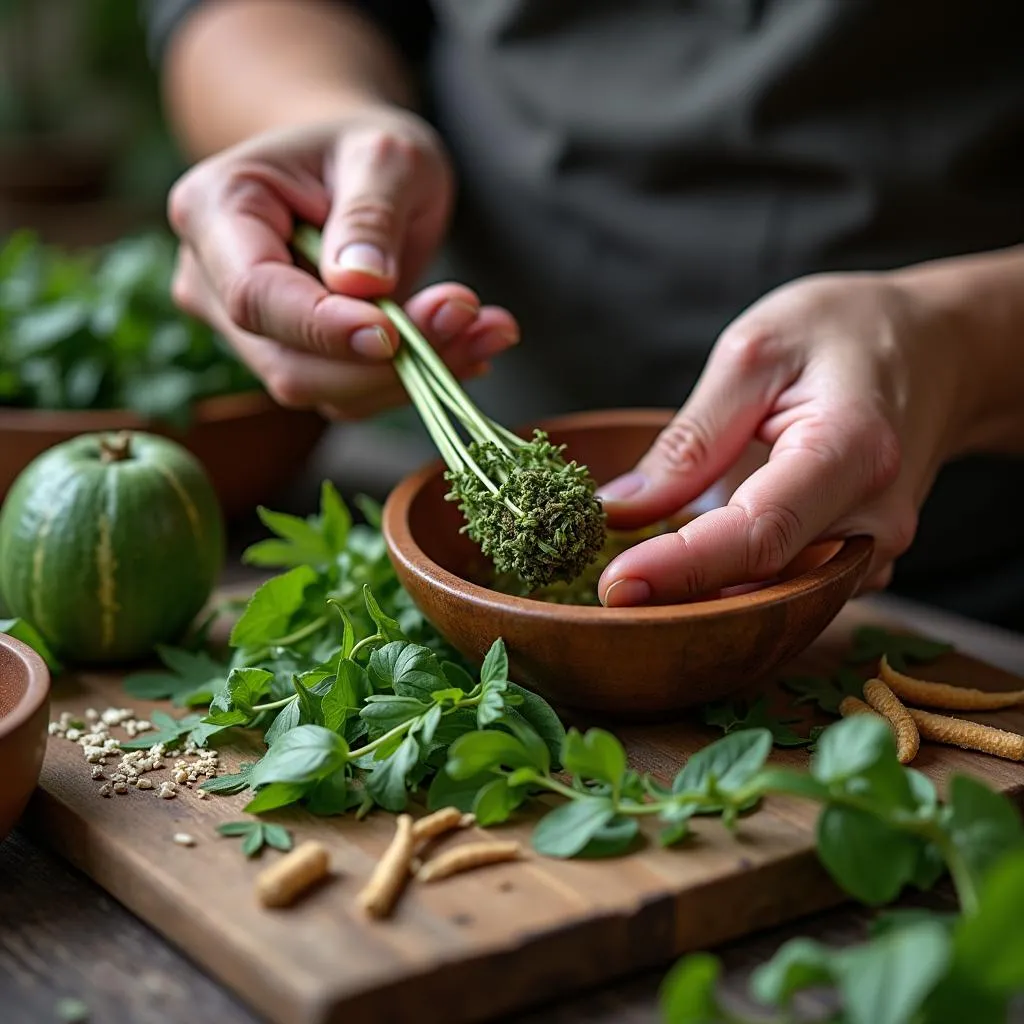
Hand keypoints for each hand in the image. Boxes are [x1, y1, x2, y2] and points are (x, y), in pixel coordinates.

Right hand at [167, 108, 518, 419]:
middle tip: (471, 319)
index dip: (324, 327)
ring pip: (323, 391)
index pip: (256, 295)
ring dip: (410, 376)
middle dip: (384, 362)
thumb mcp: (385, 154)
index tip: (393, 334)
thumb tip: (361, 284)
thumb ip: (371, 213)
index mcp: (214, 212)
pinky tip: (466, 346)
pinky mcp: (294, 361)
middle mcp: (213, 283)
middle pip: (289, 362)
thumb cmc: (365, 150)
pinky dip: (411, 380)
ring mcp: (249, 332)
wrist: (357, 173)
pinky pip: (349, 393)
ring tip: (488, 328)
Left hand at [595, 272, 970, 605]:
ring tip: (636, 579)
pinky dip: (734, 585)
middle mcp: (875, 518)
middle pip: (765, 581)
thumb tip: (621, 507)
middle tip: (603, 592)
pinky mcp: (861, 561)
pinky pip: (790, 588)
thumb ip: (691, 438)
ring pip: (775, 597)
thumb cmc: (849, 332)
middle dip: (679, 596)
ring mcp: (876, 549)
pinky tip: (687, 569)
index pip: (759, 534)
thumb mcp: (756, 351)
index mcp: (851, 451)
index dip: (683, 568)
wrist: (939, 350)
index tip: (614, 585)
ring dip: (702, 597)